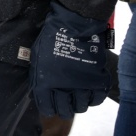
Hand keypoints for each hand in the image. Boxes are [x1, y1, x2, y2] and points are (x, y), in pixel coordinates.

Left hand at [30, 2, 111, 117]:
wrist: (74, 24)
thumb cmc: (51, 38)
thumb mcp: (37, 57)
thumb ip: (38, 76)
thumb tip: (39, 90)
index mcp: (45, 83)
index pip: (46, 107)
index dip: (49, 109)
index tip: (51, 107)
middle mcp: (63, 89)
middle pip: (65, 111)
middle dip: (64, 110)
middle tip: (66, 105)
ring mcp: (82, 85)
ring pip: (81, 107)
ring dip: (78, 104)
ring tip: (77, 98)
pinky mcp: (97, 80)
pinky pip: (97, 99)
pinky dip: (94, 99)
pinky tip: (90, 93)